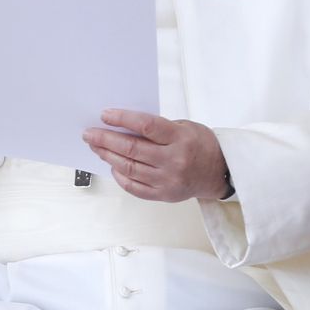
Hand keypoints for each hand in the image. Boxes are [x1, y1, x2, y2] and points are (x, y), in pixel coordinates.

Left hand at [83, 109, 227, 201]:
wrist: (220, 171)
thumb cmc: (201, 144)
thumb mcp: (183, 126)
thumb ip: (156, 128)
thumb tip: (123, 126)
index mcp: (179, 138)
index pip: (146, 126)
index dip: (122, 119)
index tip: (105, 115)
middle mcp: (173, 160)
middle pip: (132, 149)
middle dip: (106, 139)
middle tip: (89, 133)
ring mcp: (168, 180)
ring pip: (129, 168)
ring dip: (108, 156)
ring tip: (96, 147)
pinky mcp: (164, 195)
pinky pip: (134, 187)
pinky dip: (120, 176)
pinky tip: (112, 166)